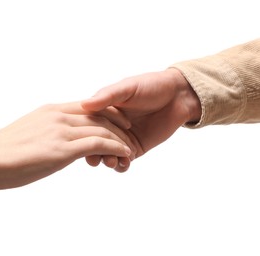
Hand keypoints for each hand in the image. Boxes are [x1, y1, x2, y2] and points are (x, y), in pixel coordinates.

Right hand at [0, 102, 135, 199]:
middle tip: (130, 137)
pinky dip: (116, 147)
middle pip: (100, 115)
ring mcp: (61, 131)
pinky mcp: (62, 149)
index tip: (120, 122)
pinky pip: (98, 143)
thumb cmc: (3, 153)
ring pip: (102, 128)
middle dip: (119, 126)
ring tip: (130, 150)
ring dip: (120, 139)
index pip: (88, 106)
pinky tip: (125, 154)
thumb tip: (56, 141)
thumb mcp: (30, 133)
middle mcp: (59, 116)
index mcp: (51, 110)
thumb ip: (47, 132)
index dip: (108, 113)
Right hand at [82, 68, 200, 164]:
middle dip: (95, 153)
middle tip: (97, 159)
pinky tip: (125, 163)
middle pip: (95, 143)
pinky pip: (124, 160)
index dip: (83, 135)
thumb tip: (84, 104)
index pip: (87, 125)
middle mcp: (109, 125)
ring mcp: (122, 138)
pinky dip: (122, 165)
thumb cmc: (151, 86)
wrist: (177, 96)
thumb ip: (107, 97)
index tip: (82, 143)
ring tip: (113, 162)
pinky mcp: (135, 148)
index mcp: (102, 110)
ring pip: (108, 154)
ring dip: (108, 160)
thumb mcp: (127, 88)